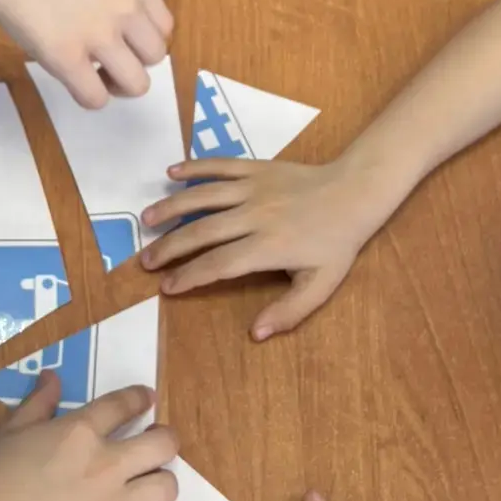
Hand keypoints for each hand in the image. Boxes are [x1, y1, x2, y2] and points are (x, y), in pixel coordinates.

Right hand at [0, 0, 172, 107]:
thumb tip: (117, 20)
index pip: (164, 27)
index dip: (142, 40)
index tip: (122, 42)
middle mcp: (125, 9)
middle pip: (155, 56)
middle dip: (134, 64)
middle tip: (109, 63)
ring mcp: (99, 35)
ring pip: (136, 84)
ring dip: (117, 87)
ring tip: (95, 78)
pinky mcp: (68, 58)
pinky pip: (96, 98)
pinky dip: (89, 97)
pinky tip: (74, 83)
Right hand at [0, 376, 178, 500]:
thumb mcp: (7, 433)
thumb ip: (36, 404)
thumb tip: (53, 377)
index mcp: (79, 433)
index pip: (123, 404)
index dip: (139, 398)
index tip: (146, 399)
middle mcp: (105, 467)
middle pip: (163, 444)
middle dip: (166, 440)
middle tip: (156, 445)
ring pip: (165, 490)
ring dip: (161, 486)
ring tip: (148, 489)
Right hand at [139, 158, 370, 337]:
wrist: (355, 192)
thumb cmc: (336, 243)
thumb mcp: (321, 284)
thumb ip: (289, 311)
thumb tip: (256, 334)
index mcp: (268, 246)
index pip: (218, 264)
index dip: (190, 276)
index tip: (167, 287)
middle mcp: (255, 215)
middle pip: (201, 232)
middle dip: (169, 248)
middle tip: (145, 262)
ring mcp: (253, 188)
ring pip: (203, 197)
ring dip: (171, 207)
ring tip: (146, 220)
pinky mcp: (256, 168)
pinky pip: (220, 166)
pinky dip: (195, 167)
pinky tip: (171, 171)